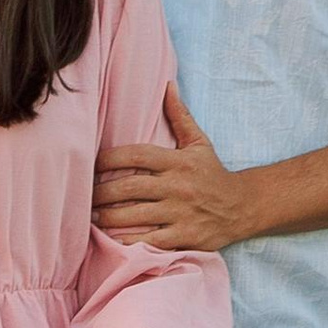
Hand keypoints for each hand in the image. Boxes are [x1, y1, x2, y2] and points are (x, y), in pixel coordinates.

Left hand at [91, 86, 253, 251]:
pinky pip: (149, 240)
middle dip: (101, 193)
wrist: (243, 206)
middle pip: (129, 187)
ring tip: (91, 217)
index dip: (108, 159)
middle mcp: (178, 186)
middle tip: (84, 195)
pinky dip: (128, 241)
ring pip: (134, 216)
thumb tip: (167, 85)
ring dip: (107, 218)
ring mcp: (181, 213)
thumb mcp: (199, 143)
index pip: (136, 155)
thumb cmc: (212, 173)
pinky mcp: (185, 236)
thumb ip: (180, 116)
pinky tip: (111, 239)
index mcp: (177, 161)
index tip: (92, 165)